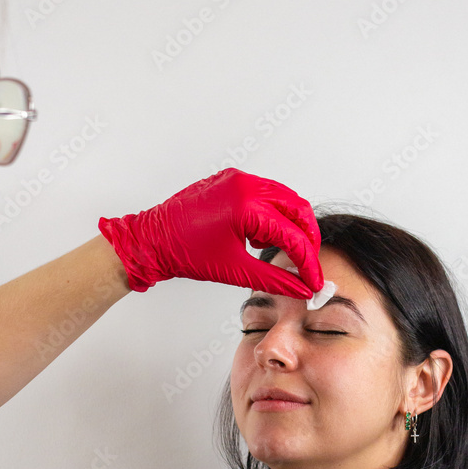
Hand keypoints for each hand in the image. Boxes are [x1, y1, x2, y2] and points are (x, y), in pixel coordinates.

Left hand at [98, 168, 323, 296]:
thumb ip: (275, 280)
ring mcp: (238, 179)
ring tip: (286, 252)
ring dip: (292, 225)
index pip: (293, 236)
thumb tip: (302, 289)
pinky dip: (273, 214)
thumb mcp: (236, 271)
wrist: (152, 241)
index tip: (315, 282)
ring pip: (285, 198)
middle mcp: (246, 185)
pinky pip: (266, 193)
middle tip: (309, 265)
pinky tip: (262, 236)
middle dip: (307, 239)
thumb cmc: (185, 254)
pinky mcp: (231, 180)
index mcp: (247, 206)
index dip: (308, 262)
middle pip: (298, 209)